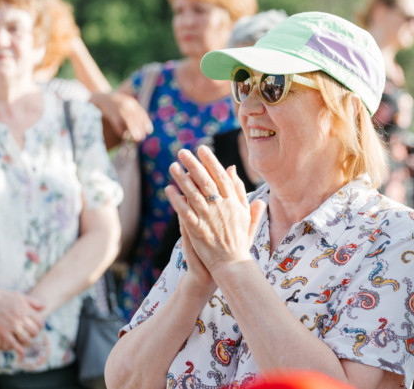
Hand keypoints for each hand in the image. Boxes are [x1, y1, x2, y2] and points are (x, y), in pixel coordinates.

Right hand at [0, 288, 44, 355]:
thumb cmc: (5, 297)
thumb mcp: (22, 296)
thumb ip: (33, 302)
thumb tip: (44, 307)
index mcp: (26, 310)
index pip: (39, 321)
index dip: (41, 325)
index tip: (39, 327)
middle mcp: (20, 318)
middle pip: (33, 330)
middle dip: (35, 334)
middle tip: (33, 335)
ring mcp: (11, 326)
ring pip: (25, 338)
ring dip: (28, 342)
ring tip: (28, 342)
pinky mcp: (2, 331)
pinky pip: (12, 343)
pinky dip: (18, 349)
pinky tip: (21, 352)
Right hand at [90, 92, 152, 142]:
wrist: (101, 98)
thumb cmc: (117, 103)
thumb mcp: (128, 103)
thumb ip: (135, 111)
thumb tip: (145, 125)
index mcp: (132, 103)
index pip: (141, 113)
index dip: (146, 122)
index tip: (149, 131)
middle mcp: (126, 105)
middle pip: (135, 118)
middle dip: (140, 128)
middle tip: (143, 137)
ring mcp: (118, 109)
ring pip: (127, 121)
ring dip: (133, 130)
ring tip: (137, 139)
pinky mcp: (110, 113)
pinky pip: (116, 123)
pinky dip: (120, 130)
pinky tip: (123, 136)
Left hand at [165, 146, 264, 278]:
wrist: (232, 264)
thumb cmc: (239, 239)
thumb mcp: (245, 213)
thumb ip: (240, 191)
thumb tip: (233, 169)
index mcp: (233, 202)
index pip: (221, 176)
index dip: (211, 161)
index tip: (202, 149)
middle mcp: (221, 207)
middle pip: (205, 181)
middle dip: (194, 164)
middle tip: (182, 152)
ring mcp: (208, 218)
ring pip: (193, 193)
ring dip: (182, 178)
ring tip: (172, 166)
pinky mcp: (196, 230)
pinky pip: (184, 211)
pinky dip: (176, 199)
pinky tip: (168, 189)